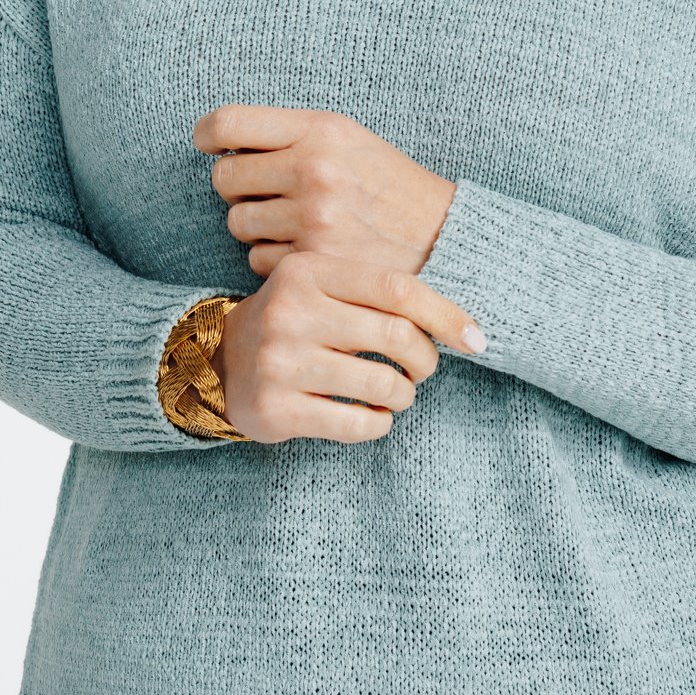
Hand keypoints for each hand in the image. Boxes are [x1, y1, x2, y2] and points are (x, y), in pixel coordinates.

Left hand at [192, 104, 456, 279]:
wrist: (444, 238)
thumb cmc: (385, 185)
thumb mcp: (347, 139)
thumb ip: (289, 135)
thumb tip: (218, 142)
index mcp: (321, 129)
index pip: (228, 123)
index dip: (208, 135)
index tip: (210, 145)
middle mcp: (314, 169)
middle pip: (224, 179)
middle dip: (237, 189)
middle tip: (265, 193)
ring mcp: (313, 218)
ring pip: (238, 224)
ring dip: (256, 227)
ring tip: (293, 224)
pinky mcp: (315, 262)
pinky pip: (260, 261)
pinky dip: (276, 261)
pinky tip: (308, 251)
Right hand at [213, 250, 483, 445]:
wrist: (219, 361)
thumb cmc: (296, 322)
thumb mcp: (325, 288)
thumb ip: (380, 294)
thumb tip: (464, 327)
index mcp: (308, 270)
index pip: (397, 288)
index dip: (445, 315)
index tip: (476, 339)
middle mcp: (290, 311)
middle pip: (395, 336)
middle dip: (425, 359)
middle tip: (423, 369)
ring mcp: (280, 361)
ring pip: (382, 384)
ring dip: (404, 395)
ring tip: (397, 394)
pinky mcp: (276, 408)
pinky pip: (357, 423)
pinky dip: (379, 424)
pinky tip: (372, 416)